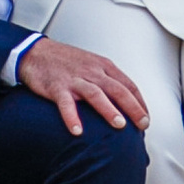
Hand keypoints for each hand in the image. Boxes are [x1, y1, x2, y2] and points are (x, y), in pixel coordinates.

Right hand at [16, 37, 149, 135]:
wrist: (37, 53)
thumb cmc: (66, 62)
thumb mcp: (92, 65)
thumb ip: (108, 80)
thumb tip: (125, 101)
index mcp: (103, 66)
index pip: (128, 85)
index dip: (140, 102)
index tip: (146, 118)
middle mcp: (92, 72)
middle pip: (117, 89)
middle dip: (133, 107)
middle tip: (143, 124)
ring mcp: (75, 79)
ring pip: (95, 94)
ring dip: (108, 110)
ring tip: (119, 125)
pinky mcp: (57, 87)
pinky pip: (66, 103)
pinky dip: (71, 117)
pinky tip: (77, 131)